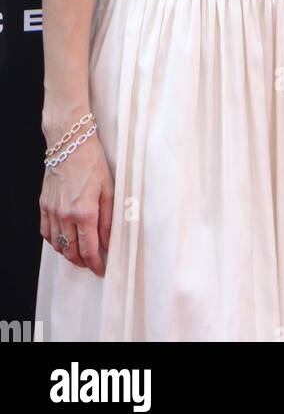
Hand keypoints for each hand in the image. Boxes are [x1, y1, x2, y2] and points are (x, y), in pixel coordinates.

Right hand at [39, 130, 113, 275]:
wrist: (70, 144)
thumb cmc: (92, 162)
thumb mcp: (109, 189)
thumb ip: (109, 219)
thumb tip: (109, 241)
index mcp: (84, 212)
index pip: (89, 250)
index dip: (95, 264)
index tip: (101, 270)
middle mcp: (65, 215)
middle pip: (71, 251)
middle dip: (82, 262)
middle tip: (92, 264)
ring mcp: (52, 211)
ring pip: (57, 245)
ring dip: (68, 254)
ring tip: (80, 254)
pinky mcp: (44, 205)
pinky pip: (46, 232)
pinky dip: (55, 241)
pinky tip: (64, 239)